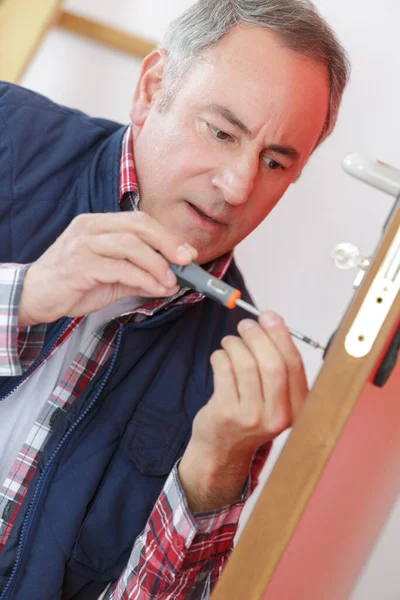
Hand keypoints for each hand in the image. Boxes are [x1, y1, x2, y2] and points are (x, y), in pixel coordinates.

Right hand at [19, 212, 197, 325]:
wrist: (33, 296)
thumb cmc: (72, 284)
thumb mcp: (111, 278)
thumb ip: (139, 275)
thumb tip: (171, 280)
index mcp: (98, 223)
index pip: (139, 221)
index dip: (167, 235)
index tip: (187, 252)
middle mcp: (90, 227)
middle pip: (138, 226)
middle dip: (168, 243)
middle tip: (186, 261)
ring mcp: (83, 244)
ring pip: (131, 245)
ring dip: (157, 264)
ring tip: (171, 281)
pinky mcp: (79, 265)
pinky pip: (120, 268)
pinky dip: (144, 279)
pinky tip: (155, 289)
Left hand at [178, 311, 308, 511]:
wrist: (223, 452)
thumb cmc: (249, 416)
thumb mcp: (274, 399)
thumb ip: (278, 365)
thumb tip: (272, 322)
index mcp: (297, 408)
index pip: (294, 364)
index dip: (281, 335)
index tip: (269, 316)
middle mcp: (278, 416)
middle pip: (271, 363)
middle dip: (257, 336)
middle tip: (246, 325)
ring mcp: (251, 417)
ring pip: (245, 363)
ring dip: (235, 343)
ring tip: (230, 342)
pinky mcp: (225, 414)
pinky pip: (223, 370)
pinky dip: (220, 355)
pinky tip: (220, 357)